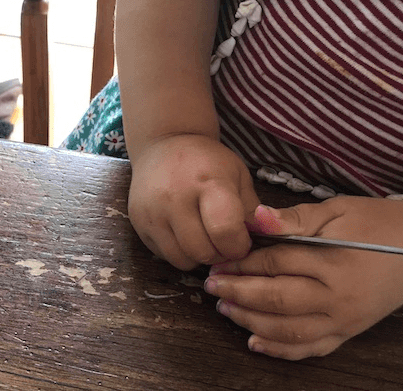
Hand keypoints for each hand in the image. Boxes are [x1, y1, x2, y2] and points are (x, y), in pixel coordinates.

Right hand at [127, 134, 258, 269]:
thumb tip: (264, 242)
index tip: (242, 241)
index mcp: (207, 182)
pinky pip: (164, 255)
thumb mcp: (237, 175)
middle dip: (219, 254)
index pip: (225, 231)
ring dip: (198, 257)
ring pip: (182, 259)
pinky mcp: (138, 223)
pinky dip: (179, 252)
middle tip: (224, 242)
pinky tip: (184, 233)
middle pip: (203, 251)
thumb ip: (251, 210)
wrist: (164, 143)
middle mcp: (174, 197)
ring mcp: (152, 212)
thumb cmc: (206, 161)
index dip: (239, 246)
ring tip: (204, 238)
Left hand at [204, 198, 402, 359]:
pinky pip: (312, 348)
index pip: (278, 263)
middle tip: (211, 285)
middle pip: (278, 300)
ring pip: (290, 330)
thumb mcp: (337, 210)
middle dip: (239, 293)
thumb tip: (254, 218)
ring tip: (224, 308)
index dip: (243, 262)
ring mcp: (346, 320)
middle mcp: (340, 298)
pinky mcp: (349, 332)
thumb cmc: (377, 224)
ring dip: (251, 321)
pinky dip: (281, 349)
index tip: (218, 260)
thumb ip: (295, 218)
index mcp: (336, 262)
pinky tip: (254, 341)